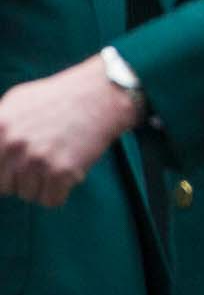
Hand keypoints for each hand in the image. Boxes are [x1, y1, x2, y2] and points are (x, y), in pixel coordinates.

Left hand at [0, 57, 142, 205]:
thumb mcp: (17, 101)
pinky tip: (70, 169)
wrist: (103, 94)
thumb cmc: (61, 97)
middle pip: (5, 187)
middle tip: (42, 159)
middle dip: (22, 178)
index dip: (4, 170)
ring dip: (43, 184)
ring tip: (58, 159)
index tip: (15, 167)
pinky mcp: (61, 171)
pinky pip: (51, 200)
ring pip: (28, 195)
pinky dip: (61, 190)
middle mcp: (13, 145)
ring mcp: (37, 159)